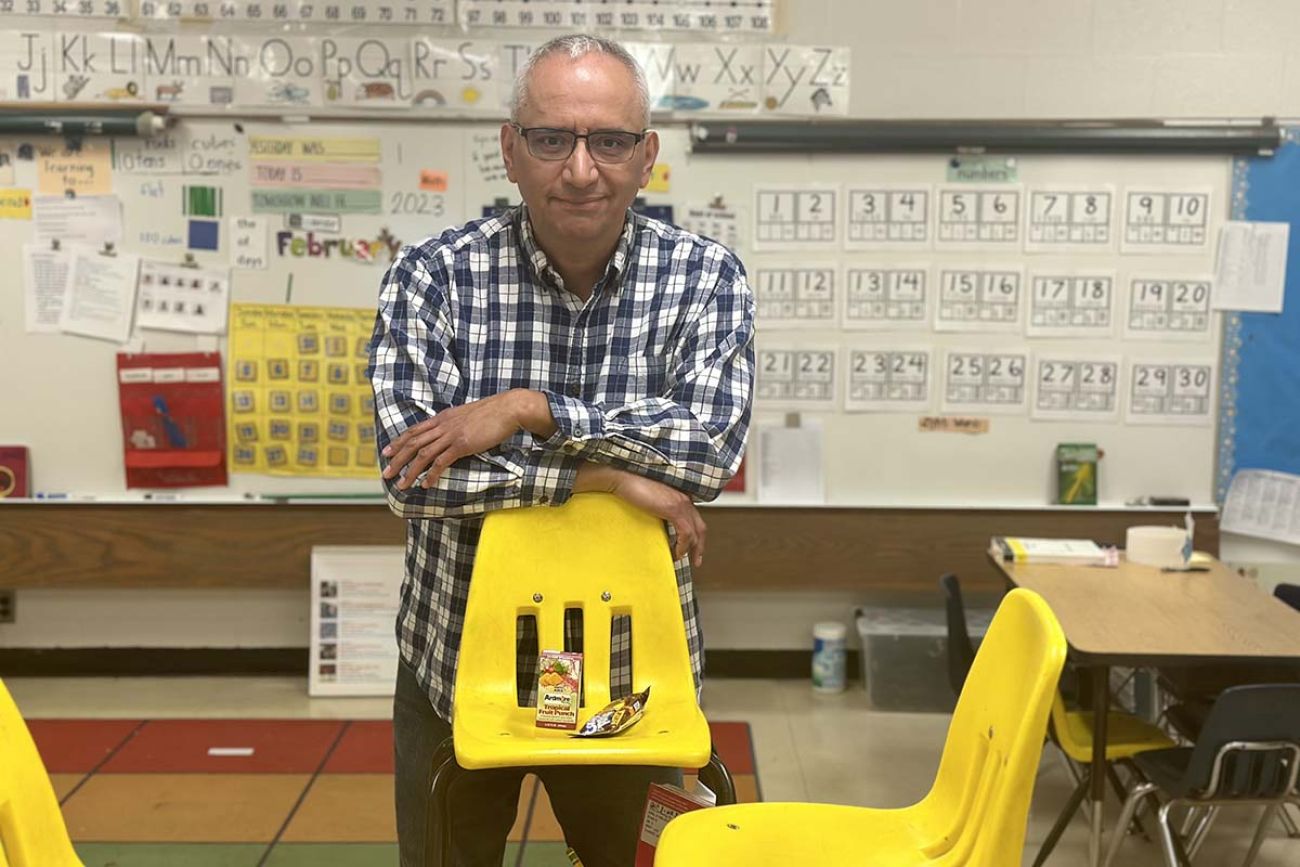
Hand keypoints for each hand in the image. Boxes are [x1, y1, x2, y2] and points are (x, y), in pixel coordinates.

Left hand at [382, 391, 526, 489]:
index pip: (414, 430)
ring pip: (423, 454)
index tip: (387, 452)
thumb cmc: (492, 413)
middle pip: (413, 443)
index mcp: (442, 418)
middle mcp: (443, 425)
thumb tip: (449, 434)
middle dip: (397, 459)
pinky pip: (442, 461)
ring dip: (410, 471)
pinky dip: (431, 474)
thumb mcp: (466, 416)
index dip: (399, 442)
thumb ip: (454, 424)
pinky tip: (426, 484)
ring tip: (401, 485)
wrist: (508, 409)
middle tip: (386, 473)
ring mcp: (452, 434)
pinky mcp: (462, 444)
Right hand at [605, 470, 706, 567]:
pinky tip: (677, 552)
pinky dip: (683, 545)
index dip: (697, 537)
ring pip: (695, 532)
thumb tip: (664, 530)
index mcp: (681, 497)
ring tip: (682, 559)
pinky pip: (686, 533)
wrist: (625, 479)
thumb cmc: (633, 488)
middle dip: (699, 546)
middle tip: (696, 561)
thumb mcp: (653, 503)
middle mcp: (685, 499)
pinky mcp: (674, 509)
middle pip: (700, 527)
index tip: (692, 550)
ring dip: (691, 549)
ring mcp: (681, 503)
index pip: (696, 520)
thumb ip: (662, 512)